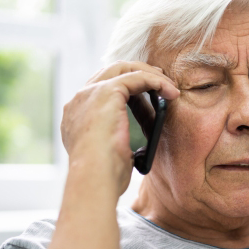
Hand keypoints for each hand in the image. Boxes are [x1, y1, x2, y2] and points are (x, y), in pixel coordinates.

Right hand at [61, 61, 178, 194]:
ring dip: (150, 75)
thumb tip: (137, 148)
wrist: (93, 179)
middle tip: (160, 81)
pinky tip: (171, 92)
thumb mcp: (109, 155)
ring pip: (124, 69)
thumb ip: (117, 144)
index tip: (145, 93)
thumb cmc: (103, 178)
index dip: (124, 87)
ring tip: (170, 86)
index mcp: (76, 115)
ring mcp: (90, 93)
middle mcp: (80, 100)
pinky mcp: (107, 92)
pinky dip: (156, 81)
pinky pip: (137, 77)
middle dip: (137, 72)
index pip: (100, 89)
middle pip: (110, 72)